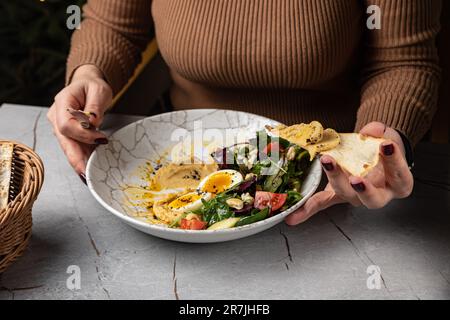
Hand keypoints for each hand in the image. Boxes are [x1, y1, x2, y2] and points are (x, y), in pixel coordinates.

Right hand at [47, 64, 111, 177]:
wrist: (88, 86)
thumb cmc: (92, 86)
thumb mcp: (99, 90)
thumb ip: (95, 106)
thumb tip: (92, 122)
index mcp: (62, 103)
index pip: (66, 124)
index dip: (83, 134)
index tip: (102, 138)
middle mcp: (57, 117)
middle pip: (64, 141)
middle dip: (76, 158)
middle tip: (87, 172)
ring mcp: (61, 127)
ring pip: (69, 148)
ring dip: (81, 161)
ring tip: (91, 174)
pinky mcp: (70, 135)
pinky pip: (76, 148)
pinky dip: (85, 158)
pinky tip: (93, 167)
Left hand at [285, 122, 413, 224]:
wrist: (375, 152)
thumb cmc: (383, 148)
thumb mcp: (387, 136)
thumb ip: (380, 132)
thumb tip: (372, 130)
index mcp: (397, 183)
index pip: (400, 177)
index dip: (394, 162)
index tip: (386, 145)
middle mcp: (378, 195)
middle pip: (372, 199)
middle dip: (363, 189)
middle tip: (356, 178)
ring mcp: (355, 196)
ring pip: (347, 195)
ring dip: (336, 179)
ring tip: (327, 161)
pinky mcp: (336, 194)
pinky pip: (322, 203)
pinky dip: (306, 210)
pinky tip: (292, 217)